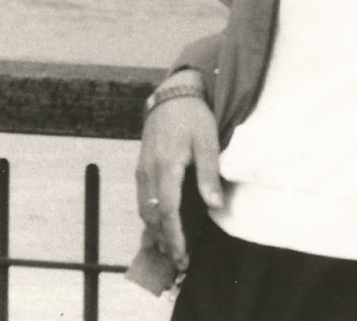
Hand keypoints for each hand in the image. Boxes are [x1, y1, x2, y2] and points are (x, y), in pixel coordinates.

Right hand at [135, 71, 222, 270]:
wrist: (171, 96)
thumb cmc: (193, 117)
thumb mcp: (207, 141)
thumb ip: (209, 173)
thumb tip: (215, 205)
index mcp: (166, 166)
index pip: (168, 211)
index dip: (174, 236)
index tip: (182, 255)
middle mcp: (149, 172)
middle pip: (152, 216)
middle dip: (164, 241)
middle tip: (178, 261)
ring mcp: (142, 170)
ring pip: (144, 210)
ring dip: (155, 232)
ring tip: (169, 249)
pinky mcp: (141, 167)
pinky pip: (143, 199)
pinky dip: (150, 217)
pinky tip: (158, 226)